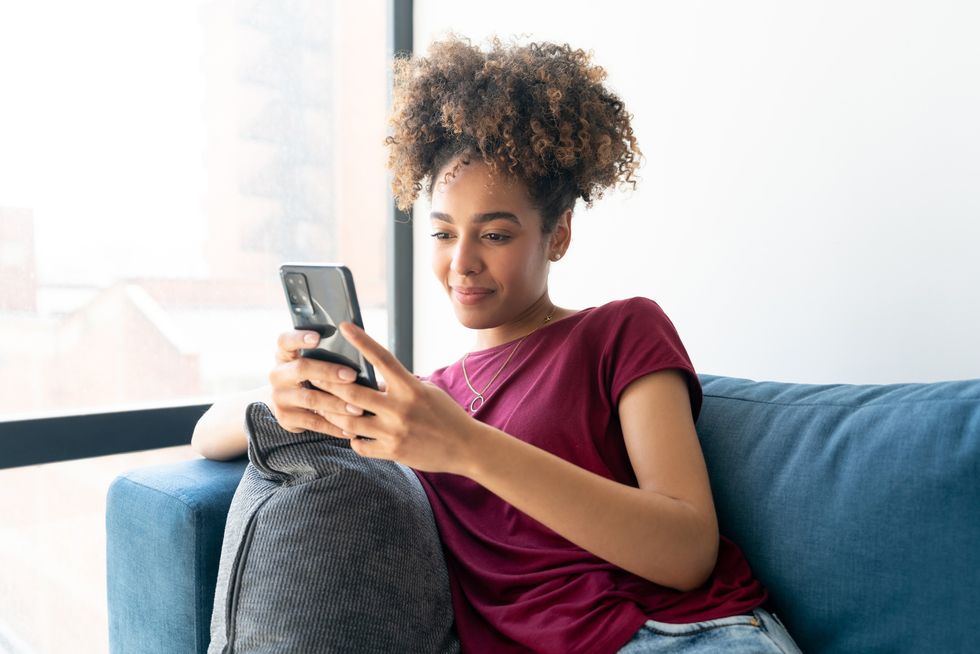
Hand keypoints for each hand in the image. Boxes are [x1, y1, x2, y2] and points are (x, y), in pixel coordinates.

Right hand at [268, 329, 386, 436]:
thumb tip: (362, 350)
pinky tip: (351, 430)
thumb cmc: (313, 376)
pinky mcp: (285, 418)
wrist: (290, 403)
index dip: (299, 338)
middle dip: (328, 372)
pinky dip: (334, 426)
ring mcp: (280, 397)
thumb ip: (328, 355)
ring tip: (358, 408)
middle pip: (301, 369)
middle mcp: (278, 374)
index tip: (317, 337)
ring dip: (337, 403)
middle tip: (352, 376)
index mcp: (285, 354)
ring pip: (310, 399)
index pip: (285, 341)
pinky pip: (313, 422)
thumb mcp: (313, 362)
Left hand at [313, 321, 482, 474]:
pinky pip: (360, 445)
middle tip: (311, 376)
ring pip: (349, 421)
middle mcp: (400, 408)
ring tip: (323, 406)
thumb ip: (399, 385)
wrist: (466, 447)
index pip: (381, 358)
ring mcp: (394, 431)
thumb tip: (372, 380)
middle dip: (328, 384)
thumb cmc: (446, 415)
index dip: (361, 340)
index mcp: (410, 387)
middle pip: (352, 393)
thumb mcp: (426, 392)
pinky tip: (352, 434)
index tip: (344, 326)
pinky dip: (353, 439)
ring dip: (334, 414)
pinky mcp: (392, 451)